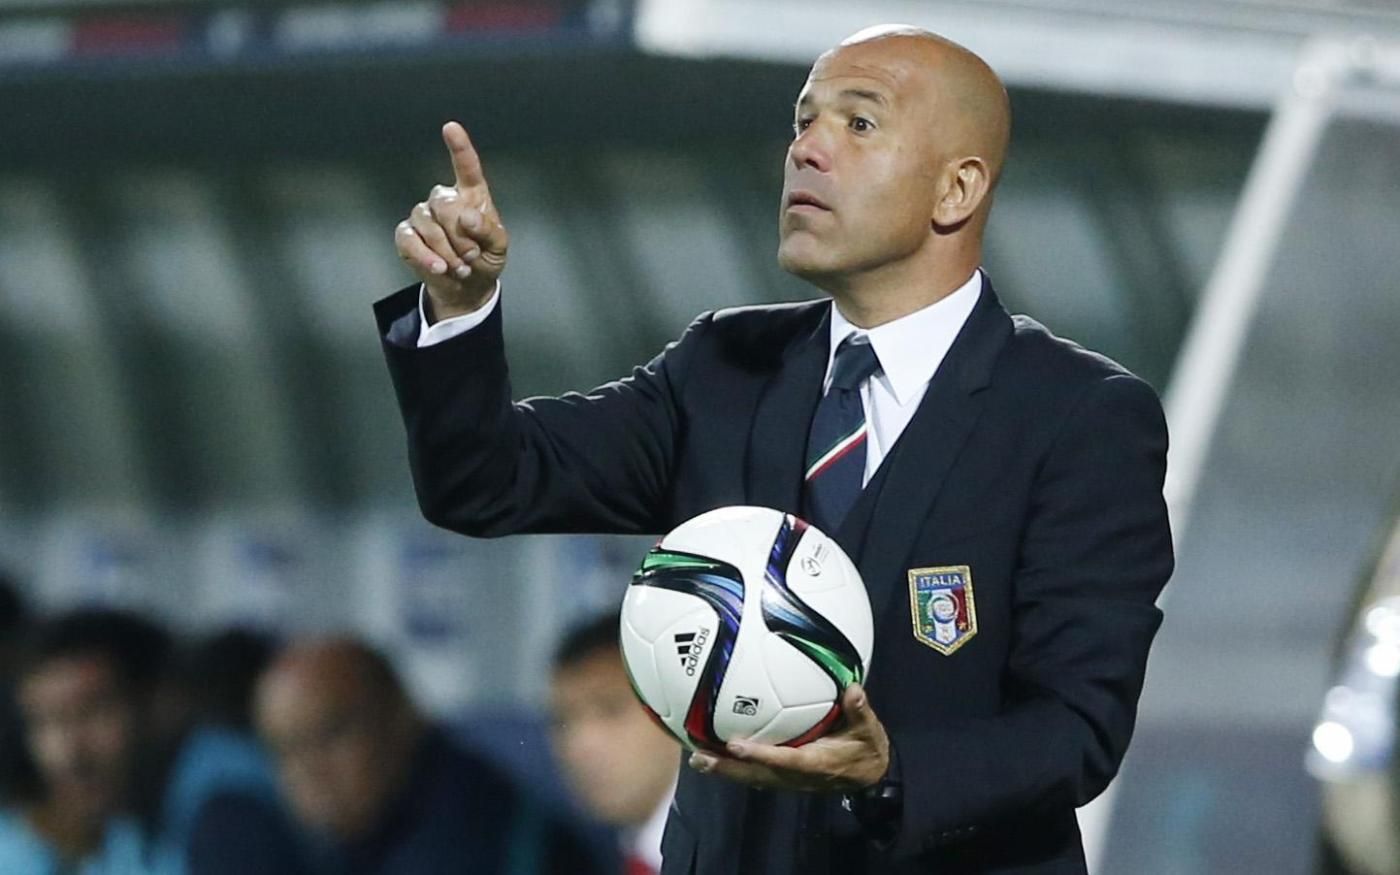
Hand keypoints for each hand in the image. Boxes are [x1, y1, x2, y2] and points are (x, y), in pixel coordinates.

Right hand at [394, 121, 509, 320]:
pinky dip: (425, 256)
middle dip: (460, 235)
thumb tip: (467, 217)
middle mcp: (445, 200)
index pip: (466, 167)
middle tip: (472, 256)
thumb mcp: (498, 247)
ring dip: (446, 250)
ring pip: (427, 223)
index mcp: (472, 195)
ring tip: (461, 267)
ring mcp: (423, 216)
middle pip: (444, 203)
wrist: (467, 287)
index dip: (459, 147)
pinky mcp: (407, 235)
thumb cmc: (485, 259)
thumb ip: (488, 230)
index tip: (451, 128)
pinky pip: (410, 239)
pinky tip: (439, 267)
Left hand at [688, 684, 889, 791]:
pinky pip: (756, 773)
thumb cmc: (866, 749)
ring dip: (725, 770)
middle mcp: (798, 775)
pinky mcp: (785, 777)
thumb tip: (853, 689)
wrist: (870, 775)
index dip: (760, 754)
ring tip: (697, 759)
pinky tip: (715, 757)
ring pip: (753, 777)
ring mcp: (790, 779)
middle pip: (758, 774)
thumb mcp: (869, 730)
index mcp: (817, 763)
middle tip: (699, 758)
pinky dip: (735, 767)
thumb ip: (860, 711)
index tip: (734, 746)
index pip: (785, 759)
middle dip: (728, 768)